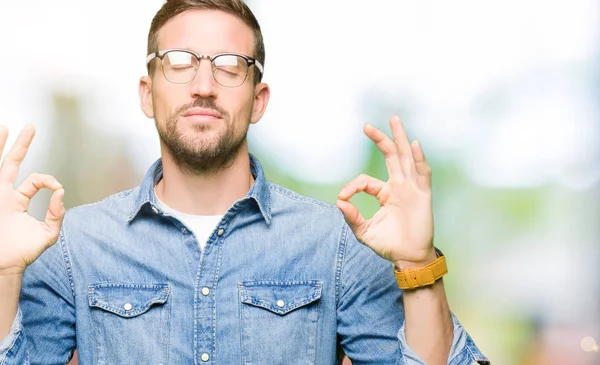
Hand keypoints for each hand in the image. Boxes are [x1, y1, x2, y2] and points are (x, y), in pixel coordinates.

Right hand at [0, 125, 64, 275]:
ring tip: (5, 127)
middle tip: (30, 127)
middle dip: (20, 145)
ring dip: (0, 145)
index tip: (56, 188)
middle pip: (11, 163)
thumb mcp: (47, 233)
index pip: (34, 180)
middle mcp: (3, 195)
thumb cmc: (23, 253)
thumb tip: (62, 192)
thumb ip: (57, 214)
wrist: (3, 266)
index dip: (48, 180)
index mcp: (17, 201)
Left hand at [336, 115, 434, 268]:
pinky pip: (422, 173)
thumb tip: (339, 201)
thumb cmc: (388, 245)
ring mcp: (411, 188)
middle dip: (380, 139)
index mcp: (384, 193)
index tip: (342, 197)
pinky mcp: (423, 195)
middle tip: (366, 126)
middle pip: (390, 156)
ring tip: (393, 119)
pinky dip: (419, 158)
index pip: (366, 181)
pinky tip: (414, 144)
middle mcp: (398, 186)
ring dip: (400, 138)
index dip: (352, 186)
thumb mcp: (363, 231)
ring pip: (405, 158)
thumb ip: (351, 217)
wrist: (408, 258)